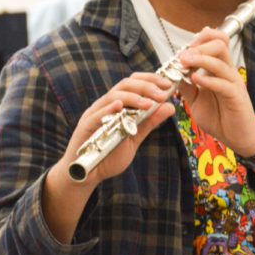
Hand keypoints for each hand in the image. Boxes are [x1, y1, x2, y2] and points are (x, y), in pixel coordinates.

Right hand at [56, 72, 175, 187]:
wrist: (88, 175)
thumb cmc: (109, 155)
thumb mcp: (135, 138)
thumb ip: (149, 122)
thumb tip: (169, 106)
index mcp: (117, 105)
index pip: (133, 83)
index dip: (150, 80)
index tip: (168, 85)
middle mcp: (105, 105)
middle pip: (124, 85)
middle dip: (146, 86)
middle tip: (162, 94)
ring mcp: (94, 114)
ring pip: (112, 96)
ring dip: (132, 98)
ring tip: (148, 103)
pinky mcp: (85, 127)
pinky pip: (96, 115)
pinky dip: (108, 109)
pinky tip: (120, 107)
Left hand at [176, 27, 254, 157]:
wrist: (237, 137)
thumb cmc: (218, 117)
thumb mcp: (195, 99)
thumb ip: (186, 85)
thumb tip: (172, 72)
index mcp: (219, 69)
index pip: (217, 41)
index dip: (202, 38)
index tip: (185, 46)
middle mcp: (228, 72)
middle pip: (220, 44)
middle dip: (200, 45)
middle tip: (183, 54)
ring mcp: (234, 83)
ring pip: (220, 62)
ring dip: (201, 59)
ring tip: (184, 62)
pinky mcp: (236, 97)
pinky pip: (223, 84)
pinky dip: (208, 79)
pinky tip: (196, 79)